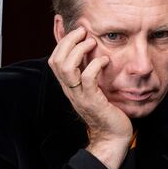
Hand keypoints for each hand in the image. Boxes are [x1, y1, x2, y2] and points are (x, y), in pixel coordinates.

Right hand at [49, 26, 131, 168]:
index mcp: (69, 86)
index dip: (63, 42)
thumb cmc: (108, 111)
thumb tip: (93, 54)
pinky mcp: (92, 101)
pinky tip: (105, 60)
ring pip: (67, 67)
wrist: (112, 137)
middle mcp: (70, 90)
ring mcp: (79, 96)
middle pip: (56, 60)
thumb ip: (90, 74)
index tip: (78, 32)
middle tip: (84, 32)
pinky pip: (87, 78)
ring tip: (92, 42)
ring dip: (79, 50)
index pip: (54, 59)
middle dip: (68, 41)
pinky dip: (95, 64)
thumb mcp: (95, 89)